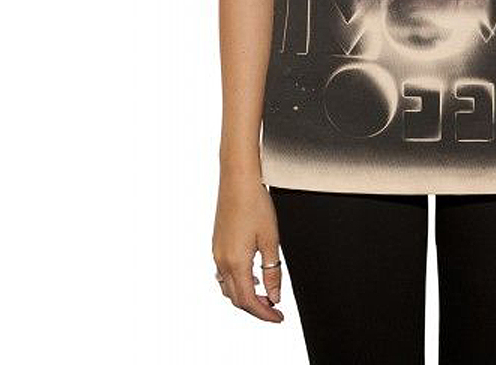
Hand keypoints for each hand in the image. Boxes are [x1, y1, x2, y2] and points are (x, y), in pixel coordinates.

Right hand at [212, 172, 284, 322]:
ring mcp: (217, 251)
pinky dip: (238, 281)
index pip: (248, 301)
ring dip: (245, 296)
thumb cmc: (255, 203)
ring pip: (228, 287)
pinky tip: (252, 275)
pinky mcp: (217, 243)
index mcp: (235, 262)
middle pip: (236, 298)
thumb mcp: (271, 239)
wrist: (238, 179)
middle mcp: (221, 260)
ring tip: (265, 295)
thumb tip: (274, 296)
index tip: (278, 318)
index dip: (264, 313)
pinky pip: (224, 273)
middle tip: (274, 310)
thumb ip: (272, 271)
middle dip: (255, 308)